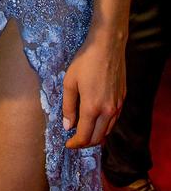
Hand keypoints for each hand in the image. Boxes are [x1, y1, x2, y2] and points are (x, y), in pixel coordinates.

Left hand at [62, 33, 124, 148]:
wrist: (107, 46)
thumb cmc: (85, 61)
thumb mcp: (70, 81)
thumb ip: (68, 106)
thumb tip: (68, 126)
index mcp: (92, 108)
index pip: (85, 136)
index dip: (75, 143)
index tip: (67, 144)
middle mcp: (108, 111)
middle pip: (98, 137)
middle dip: (86, 143)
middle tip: (75, 140)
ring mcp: (117, 105)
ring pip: (108, 130)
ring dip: (96, 136)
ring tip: (85, 132)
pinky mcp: (123, 99)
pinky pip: (114, 120)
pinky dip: (105, 126)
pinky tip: (97, 120)